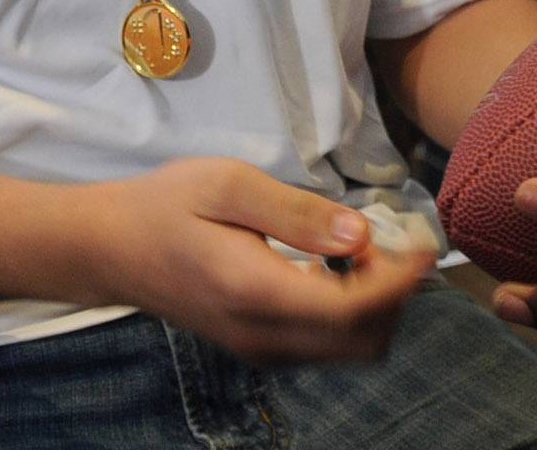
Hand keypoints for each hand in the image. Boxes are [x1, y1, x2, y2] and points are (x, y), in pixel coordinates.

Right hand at [88, 158, 432, 365]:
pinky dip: (349, 314)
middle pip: (361, 342)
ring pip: (348, 351)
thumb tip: (360, 235)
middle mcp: (262, 336)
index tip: (425, 246)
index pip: (351, 311)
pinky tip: (333, 268)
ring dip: (374, 306)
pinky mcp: (258, 347)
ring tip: (355, 250)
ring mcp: (259, 349)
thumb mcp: (229, 185)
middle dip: (393, 295)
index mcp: (255, 292)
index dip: (400, 282)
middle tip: (383, 240)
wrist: (111, 248)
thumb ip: (298, 211)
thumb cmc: (168, 206)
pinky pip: (325, 346)